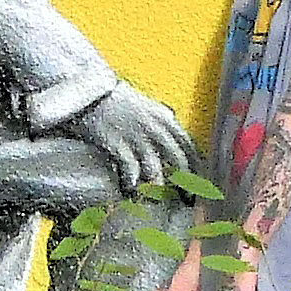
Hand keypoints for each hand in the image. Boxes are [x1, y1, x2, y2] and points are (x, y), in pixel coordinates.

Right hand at [60, 82, 194, 195]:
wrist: (88, 88)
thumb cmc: (115, 98)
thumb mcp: (145, 103)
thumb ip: (160, 116)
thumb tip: (173, 122)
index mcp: (164, 119)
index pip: (189, 146)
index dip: (198, 167)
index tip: (202, 183)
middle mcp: (155, 128)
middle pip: (179, 161)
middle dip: (185, 183)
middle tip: (186, 201)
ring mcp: (137, 136)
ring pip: (156, 169)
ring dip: (157, 189)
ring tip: (157, 202)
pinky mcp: (117, 144)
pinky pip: (131, 170)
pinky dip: (132, 184)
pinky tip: (131, 192)